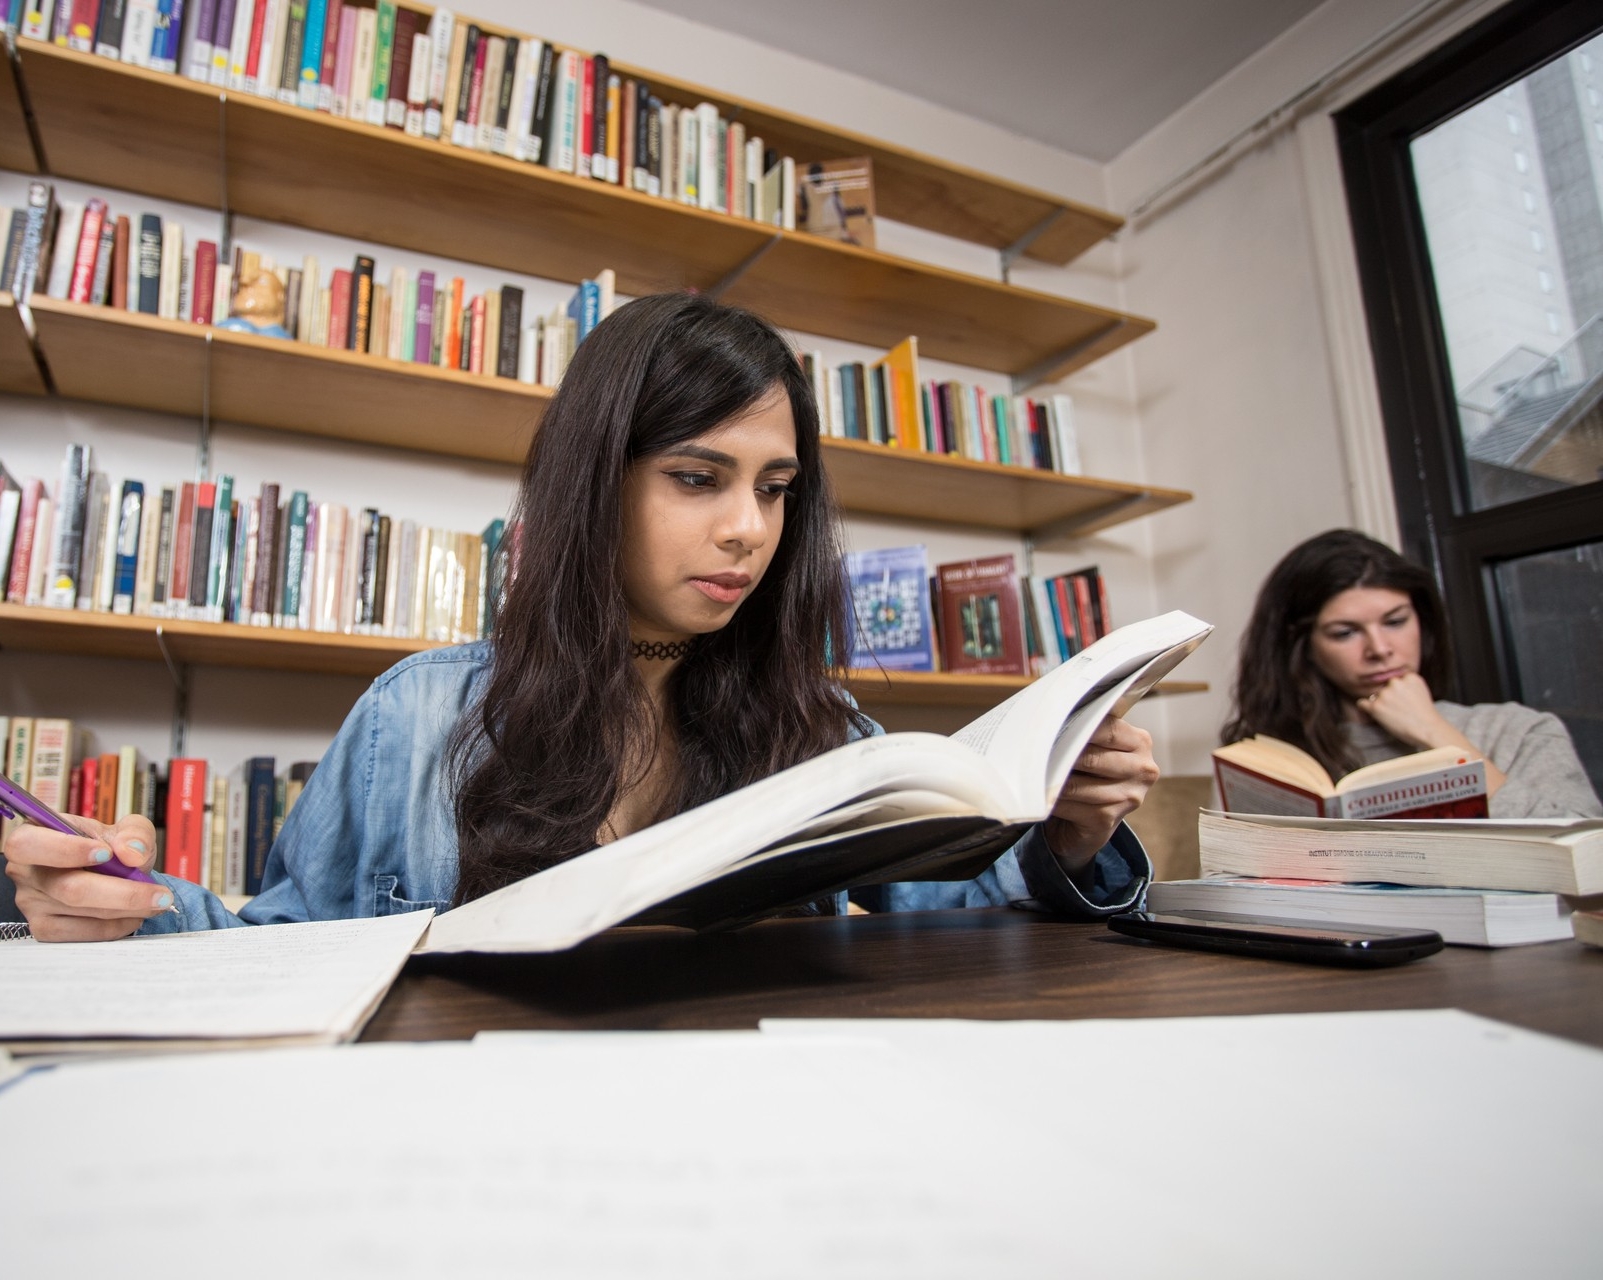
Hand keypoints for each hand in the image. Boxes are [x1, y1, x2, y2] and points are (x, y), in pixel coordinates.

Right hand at [4, 814, 166, 941]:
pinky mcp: (44, 927)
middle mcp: (27, 871)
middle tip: (158, 894)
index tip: (107, 853)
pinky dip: (114, 927)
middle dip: (122, 892)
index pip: (27, 844)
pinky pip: (79, 933)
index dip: (65, 849)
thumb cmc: (110, 847)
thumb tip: (132, 852)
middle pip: (66, 887)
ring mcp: (31, 902)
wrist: (111, 873)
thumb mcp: (127, 829)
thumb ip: (135, 832)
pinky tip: (133, 916)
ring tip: (154, 903)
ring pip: (78, 911)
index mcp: (35, 835)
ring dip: (126, 910)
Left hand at [1044, 717, 1158, 878]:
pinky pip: (1070, 805)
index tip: (1055, 725)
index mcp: (1140, 743)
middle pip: (1092, 757)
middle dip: (1062, 754)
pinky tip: (1043, 794)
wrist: (1092, 820)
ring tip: (1035, 772)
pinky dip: (1053, 799)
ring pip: (1077, 784)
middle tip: (1037, 749)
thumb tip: (1056, 721)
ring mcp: (1128, 797)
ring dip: (1053, 779)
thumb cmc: (1091, 774)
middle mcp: (1141, 770)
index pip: (1108, 730)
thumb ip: (1088, 732)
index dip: (1079, 728)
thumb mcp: (1098, 747)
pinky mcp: (1108, 819)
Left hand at [1359, 672, 1456, 749]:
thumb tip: (1391, 684)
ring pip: (1375, 696)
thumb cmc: (1425, 715)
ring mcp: (1385, 694)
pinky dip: (1364, 708)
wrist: (1427, 730)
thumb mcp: (1420, 691)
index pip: (1396, 680)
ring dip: (1380, 704)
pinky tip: (1371, 712)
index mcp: (1409, 677)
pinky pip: (1362, 703)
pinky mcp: (1376, 707)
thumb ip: (1407, 684)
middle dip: (1388, 696)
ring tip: (1393, 715)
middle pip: (1385, 687)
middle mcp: (1395, 682)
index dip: (1398, 691)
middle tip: (1398, 709)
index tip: (1403, 700)